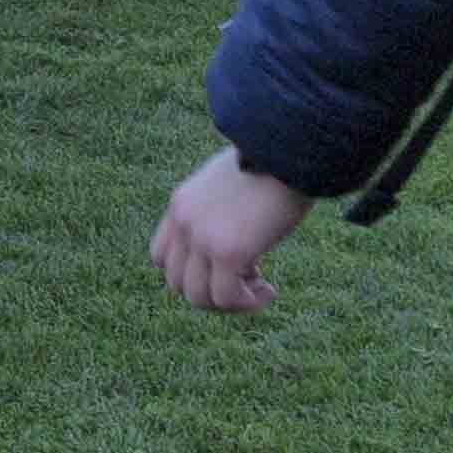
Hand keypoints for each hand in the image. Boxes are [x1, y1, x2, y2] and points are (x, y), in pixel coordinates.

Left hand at [154, 147, 308, 313]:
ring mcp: (202, 237)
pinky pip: (228, 298)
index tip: (225, 268)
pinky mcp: (228, 251)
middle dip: (212, 292)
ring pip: (199, 297)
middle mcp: (184, 222)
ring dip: (230, 303)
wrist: (290, 148)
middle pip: (177, 283)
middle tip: (247, 281)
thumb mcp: (230, 185)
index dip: (192, 272)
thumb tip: (233, 239)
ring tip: (260, 289)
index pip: (161, 257)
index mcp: (181, 204)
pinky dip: (249, 303)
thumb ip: (218, 211)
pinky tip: (270, 291)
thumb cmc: (272, 165)